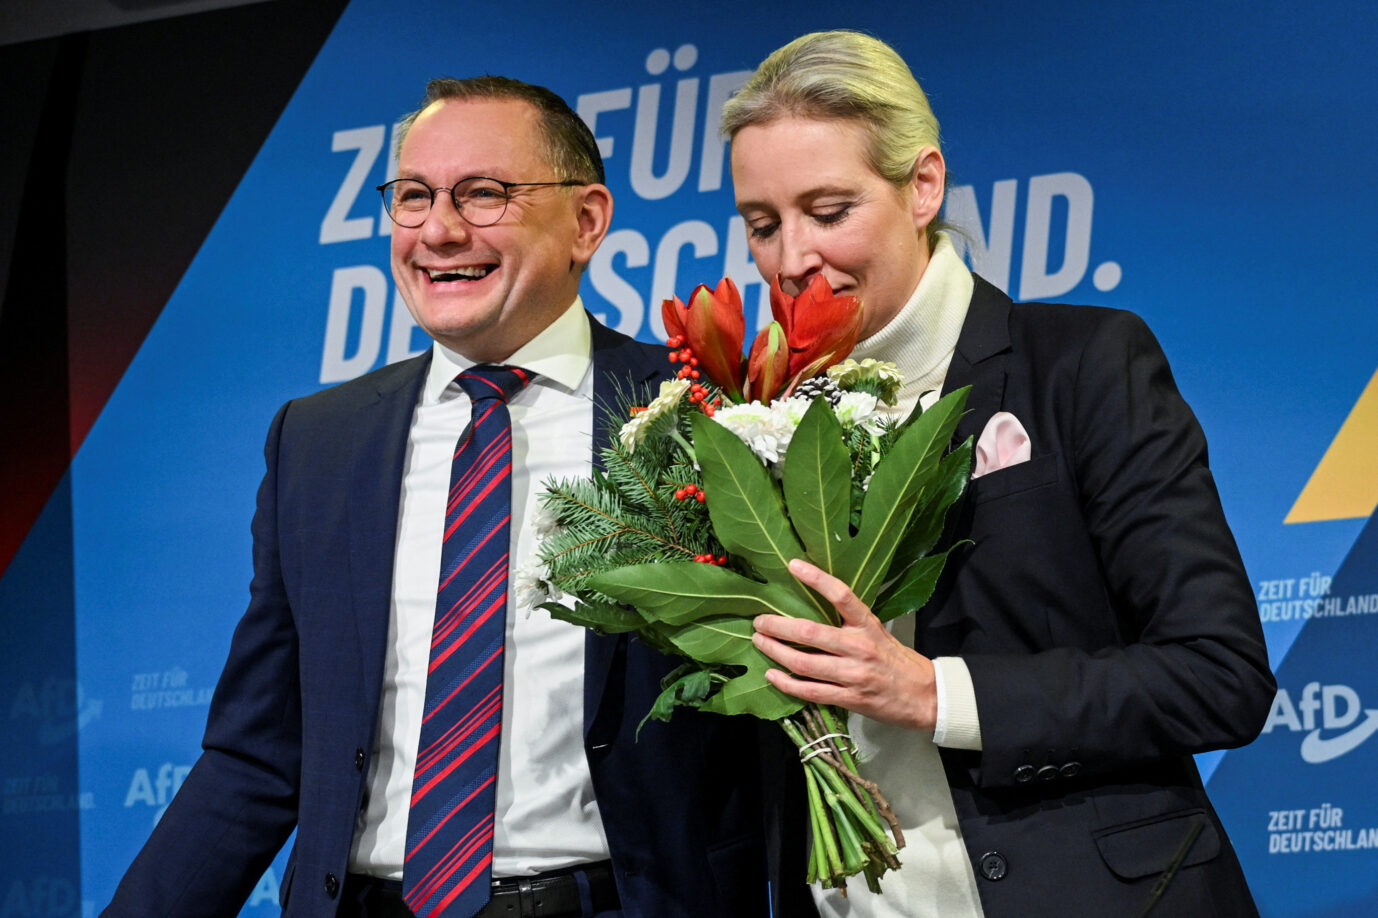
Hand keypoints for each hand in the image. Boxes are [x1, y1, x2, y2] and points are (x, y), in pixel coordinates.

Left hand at [752, 558, 938, 731]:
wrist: (925, 697)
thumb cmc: (898, 662)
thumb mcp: (879, 633)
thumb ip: (851, 623)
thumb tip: (814, 608)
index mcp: (868, 626)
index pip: (842, 595)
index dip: (817, 578)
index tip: (793, 565)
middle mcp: (859, 647)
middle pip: (810, 632)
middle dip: (778, 626)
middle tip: (759, 621)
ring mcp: (853, 675)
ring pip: (804, 663)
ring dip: (776, 652)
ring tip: (760, 642)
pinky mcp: (849, 698)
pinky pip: (810, 691)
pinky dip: (787, 683)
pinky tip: (772, 675)